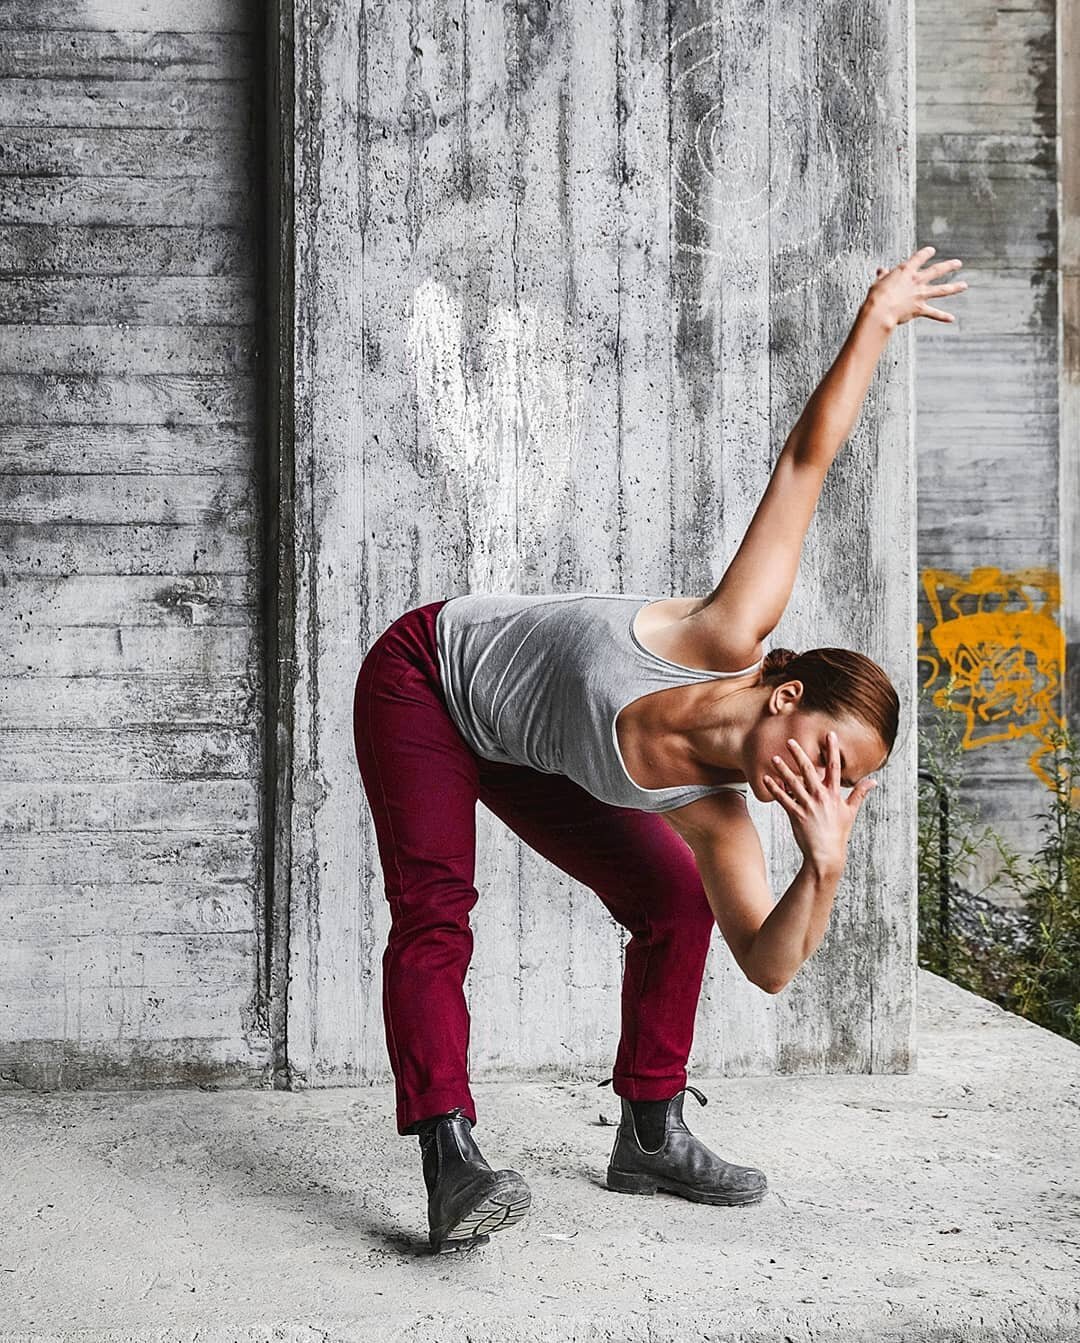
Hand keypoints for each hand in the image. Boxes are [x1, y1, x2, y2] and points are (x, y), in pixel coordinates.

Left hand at [763, 731, 876, 873]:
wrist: (826, 854)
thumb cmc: (838, 833)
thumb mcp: (851, 812)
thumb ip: (860, 794)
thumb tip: (873, 781)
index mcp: (834, 794)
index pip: (834, 767)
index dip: (832, 750)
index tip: (830, 734)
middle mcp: (820, 797)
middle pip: (808, 770)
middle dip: (799, 754)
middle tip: (790, 741)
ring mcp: (807, 805)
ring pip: (792, 783)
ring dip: (782, 769)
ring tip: (774, 758)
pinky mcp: (796, 814)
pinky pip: (783, 798)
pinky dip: (774, 788)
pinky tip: (767, 779)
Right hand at [866, 245, 966, 327]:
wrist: (881, 310)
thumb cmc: (877, 296)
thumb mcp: (878, 282)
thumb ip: (883, 276)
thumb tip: (881, 270)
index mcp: (906, 271)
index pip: (919, 258)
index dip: (926, 253)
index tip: (931, 250)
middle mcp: (917, 281)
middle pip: (937, 271)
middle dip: (949, 266)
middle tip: (958, 263)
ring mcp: (920, 295)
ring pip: (941, 290)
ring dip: (954, 287)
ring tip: (964, 285)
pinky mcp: (920, 309)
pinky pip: (933, 313)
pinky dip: (942, 316)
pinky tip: (951, 318)